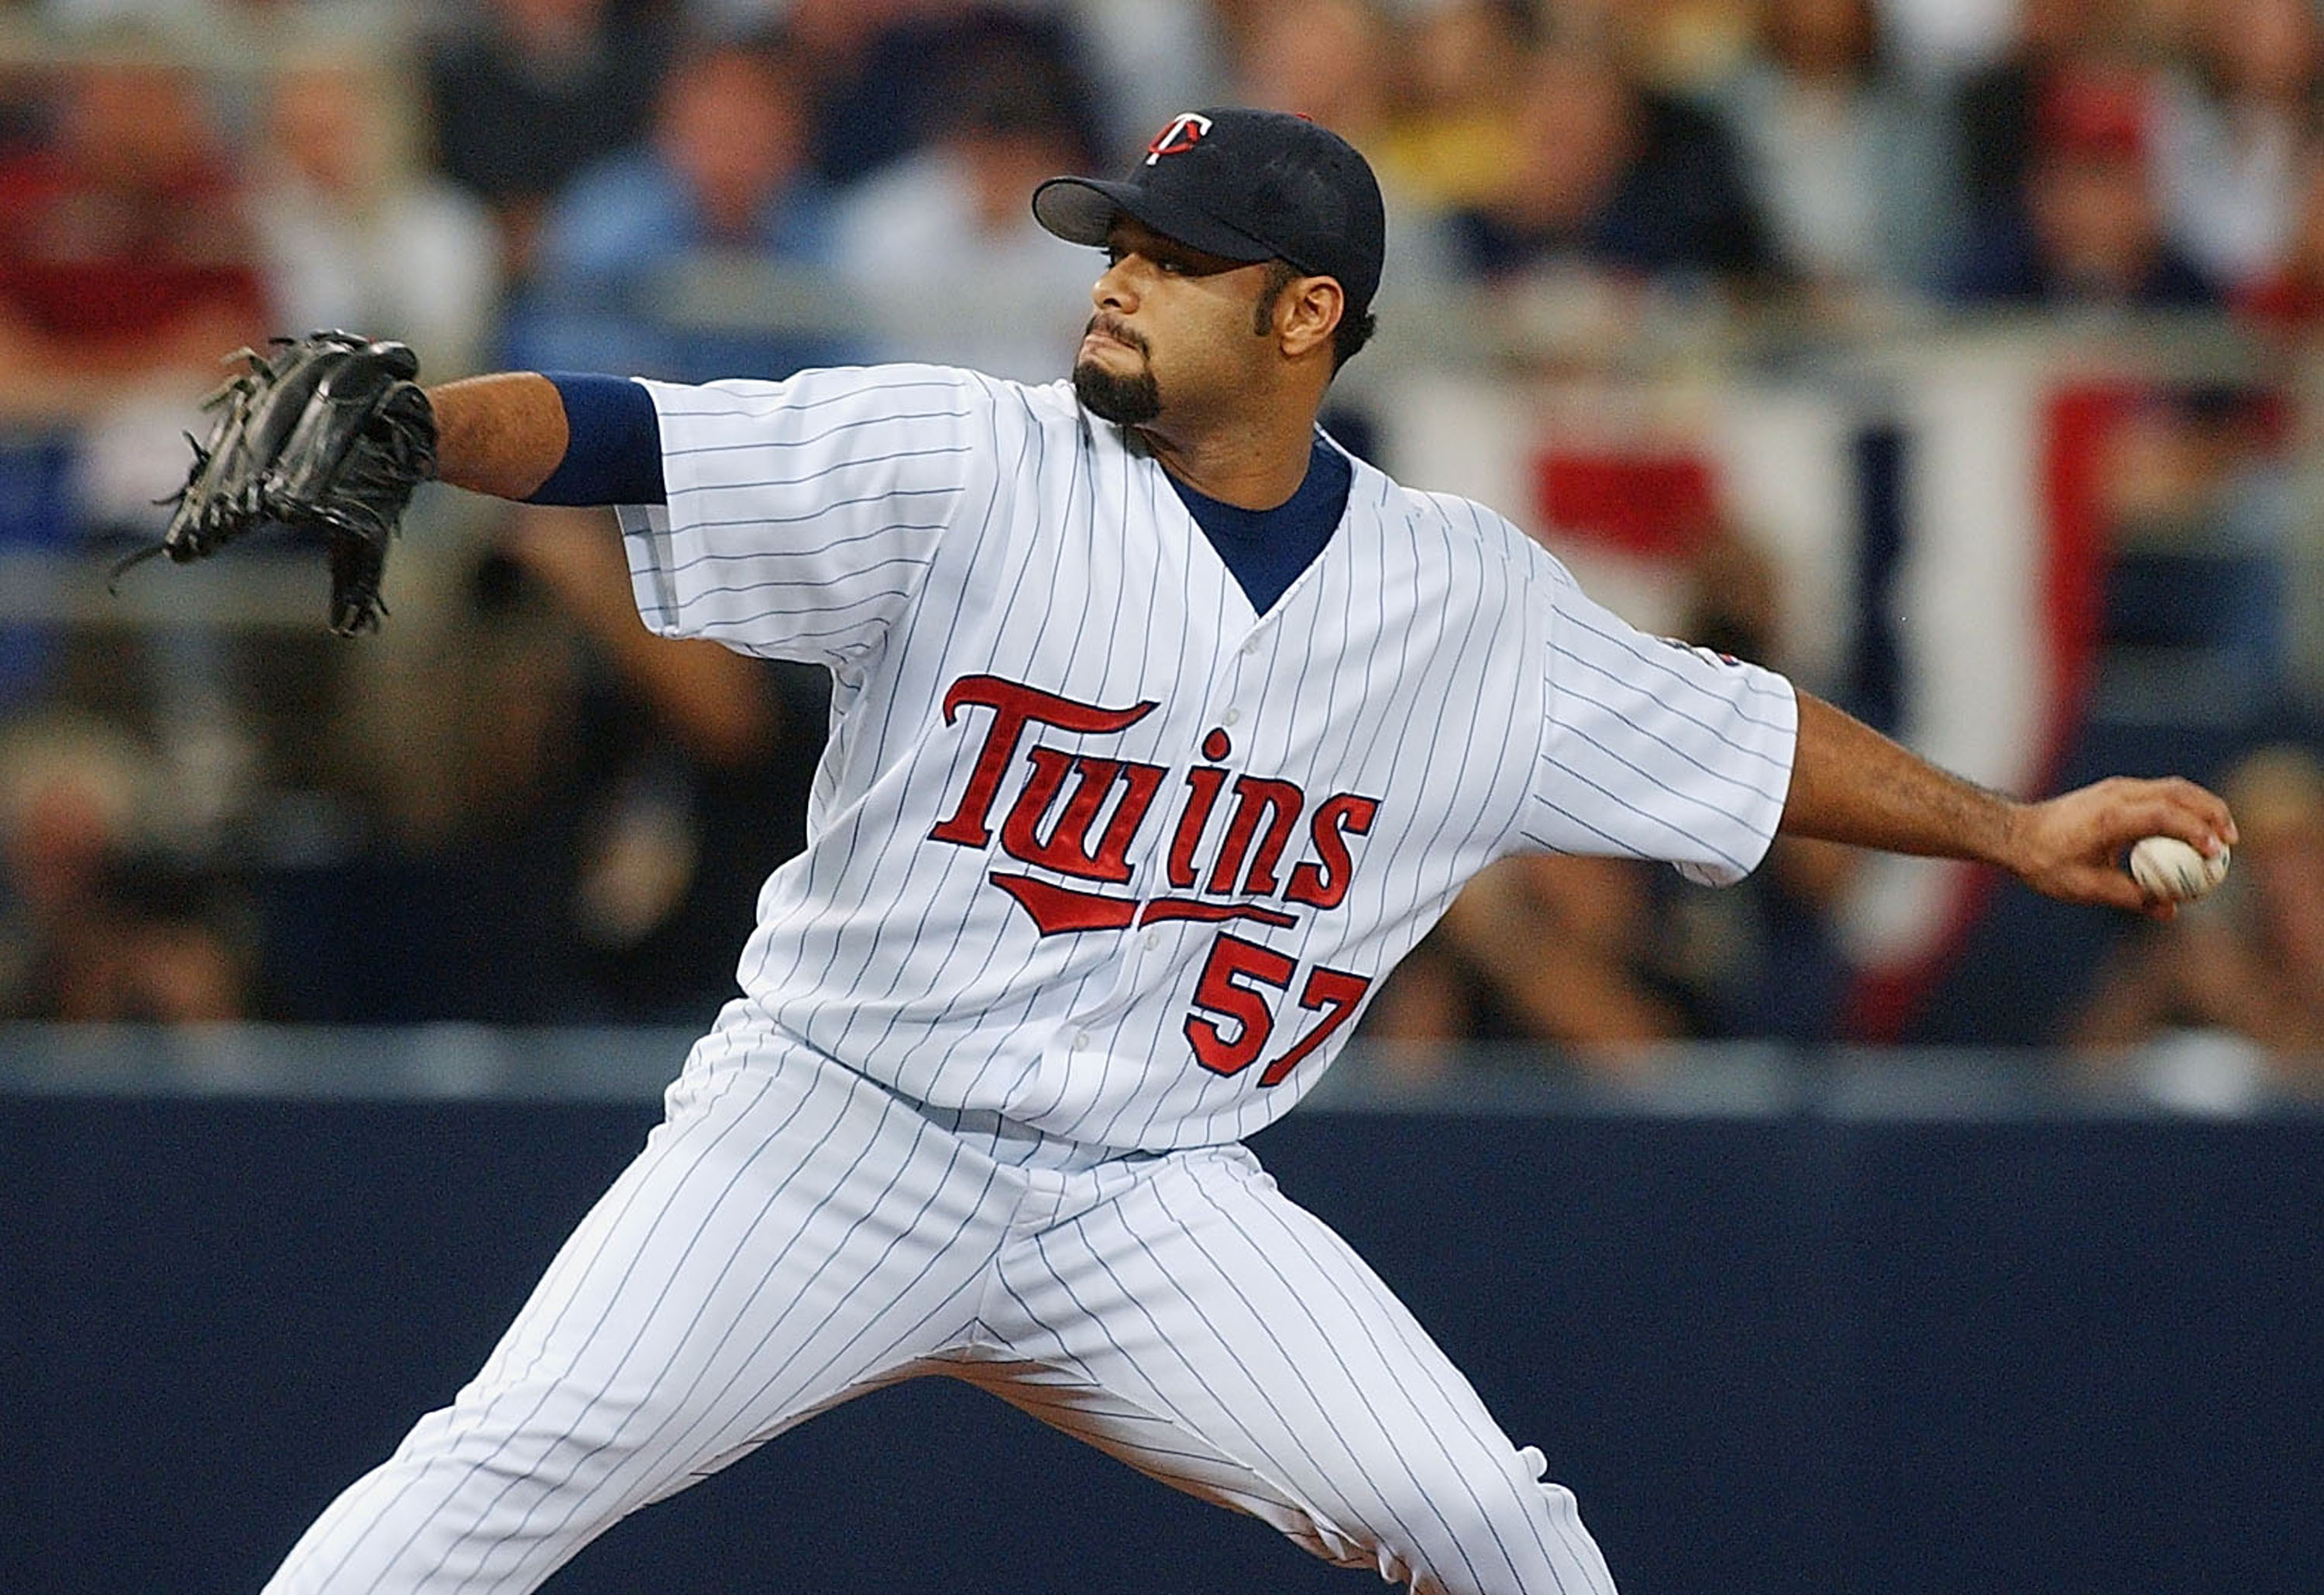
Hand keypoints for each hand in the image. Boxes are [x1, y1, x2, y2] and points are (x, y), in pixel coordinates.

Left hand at [2005, 776, 2237, 918]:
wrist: (2014, 833)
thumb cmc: (2044, 862)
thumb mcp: (2087, 888)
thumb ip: (2131, 897)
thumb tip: (2171, 909)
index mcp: (2111, 817)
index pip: (2166, 815)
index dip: (2197, 831)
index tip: (2218, 852)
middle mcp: (2118, 794)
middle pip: (2180, 792)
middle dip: (2212, 813)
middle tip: (2232, 841)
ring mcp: (2118, 788)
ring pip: (2173, 787)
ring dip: (2202, 806)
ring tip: (2222, 834)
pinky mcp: (2117, 790)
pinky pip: (2161, 792)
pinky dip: (2184, 806)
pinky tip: (2193, 830)